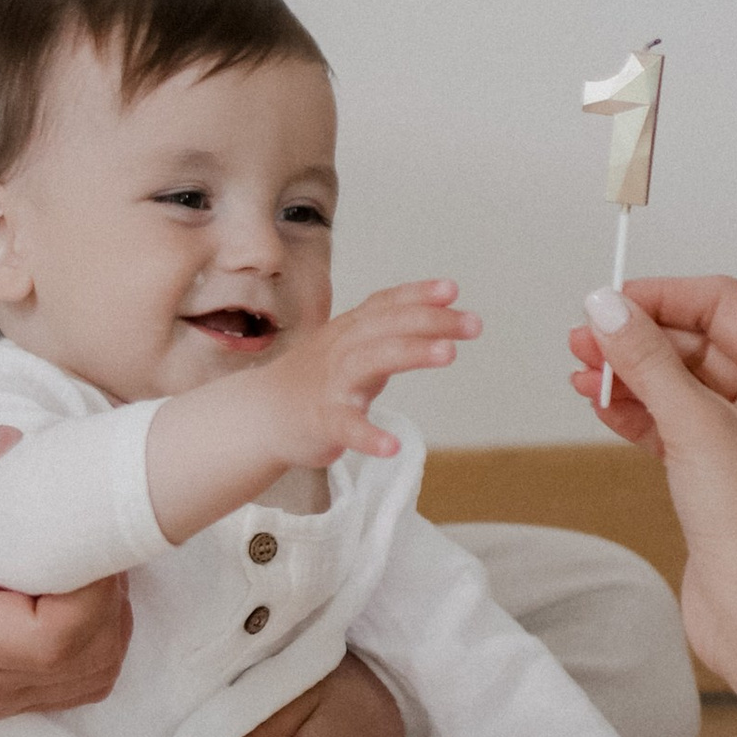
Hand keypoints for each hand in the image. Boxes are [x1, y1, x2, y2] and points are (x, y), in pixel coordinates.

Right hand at [0, 424, 131, 719]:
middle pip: (85, 664)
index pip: (50, 639)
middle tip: (92, 546)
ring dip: (104, 628)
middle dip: (110, 602)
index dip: (92, 592)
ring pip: (84, 683)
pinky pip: (63, 689)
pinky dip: (85, 649)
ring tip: (81, 572)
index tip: (81, 540)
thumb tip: (12, 446)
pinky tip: (60, 601)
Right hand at [254, 281, 479, 470]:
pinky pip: (347, 427)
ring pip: (372, 361)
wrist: (263, 415)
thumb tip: (441, 311)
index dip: (418, 294)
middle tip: (473, 324)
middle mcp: (342, 349)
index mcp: (351, 330)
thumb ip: (391, 330)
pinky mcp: (324, 421)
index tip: (452, 290)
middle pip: (389, 326)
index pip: (386, 304)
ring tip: (448, 353)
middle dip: (432, 321)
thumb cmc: (316, 379)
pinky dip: (369, 436)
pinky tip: (392, 446)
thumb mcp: (352, 345)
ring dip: (411, 353)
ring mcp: (332, 384)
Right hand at [564, 275, 736, 683]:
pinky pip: (675, 422)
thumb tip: (607, 306)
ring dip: (632, 375)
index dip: (662, 297)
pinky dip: (639, 411)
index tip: (607, 303)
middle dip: (639, 340)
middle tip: (583, 341)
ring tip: (583, 375)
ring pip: (682, 383)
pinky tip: (603, 407)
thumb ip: (647, 360)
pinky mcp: (722, 472)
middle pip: (698, 342)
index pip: (723, 305)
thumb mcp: (694, 426)